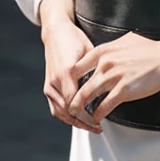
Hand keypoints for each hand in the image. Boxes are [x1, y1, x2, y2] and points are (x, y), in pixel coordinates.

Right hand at [42, 18, 104, 133]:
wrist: (56, 32)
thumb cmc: (75, 40)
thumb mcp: (91, 53)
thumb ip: (96, 71)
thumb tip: (111, 86)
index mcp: (67, 72)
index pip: (75, 104)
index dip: (87, 116)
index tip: (99, 121)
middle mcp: (55, 80)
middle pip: (67, 112)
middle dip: (82, 123)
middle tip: (97, 128)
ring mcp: (49, 84)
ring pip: (60, 113)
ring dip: (74, 122)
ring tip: (89, 126)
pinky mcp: (48, 86)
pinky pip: (55, 108)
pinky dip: (66, 117)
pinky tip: (77, 120)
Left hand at [67, 32, 159, 124]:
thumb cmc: (150, 49)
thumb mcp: (126, 40)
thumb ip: (112, 46)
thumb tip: (108, 49)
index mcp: (102, 51)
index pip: (77, 68)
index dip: (71, 81)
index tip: (71, 89)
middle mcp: (104, 64)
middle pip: (78, 84)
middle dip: (72, 98)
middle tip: (71, 107)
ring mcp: (113, 77)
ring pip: (87, 96)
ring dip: (81, 109)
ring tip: (80, 116)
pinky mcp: (124, 90)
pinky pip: (104, 105)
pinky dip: (98, 114)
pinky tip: (97, 118)